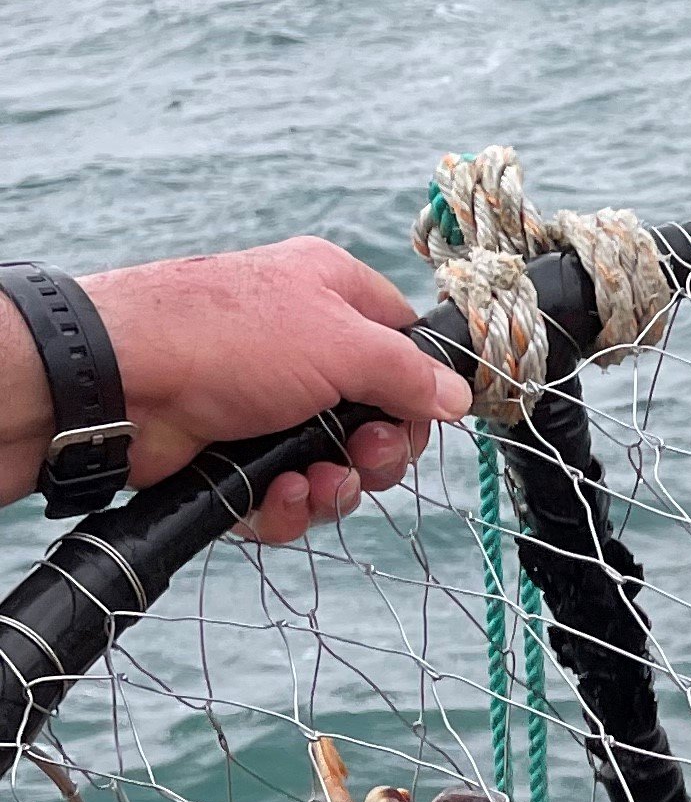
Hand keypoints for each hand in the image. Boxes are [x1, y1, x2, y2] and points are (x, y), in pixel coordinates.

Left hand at [0, 237, 470, 545]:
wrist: (120, 384)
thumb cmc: (225, 337)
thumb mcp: (341, 344)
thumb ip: (410, 374)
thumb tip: (459, 397)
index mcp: (330, 295)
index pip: (405, 342)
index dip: (421, 388)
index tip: (420, 418)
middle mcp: (303, 347)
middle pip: (379, 418)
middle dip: (380, 452)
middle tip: (365, 456)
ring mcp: (269, 405)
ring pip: (338, 465)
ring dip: (337, 487)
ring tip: (312, 484)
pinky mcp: (240, 455)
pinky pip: (292, 496)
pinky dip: (291, 506)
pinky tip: (277, 496)